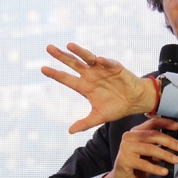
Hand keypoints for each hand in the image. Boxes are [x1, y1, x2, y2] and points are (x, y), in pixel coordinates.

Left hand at [41, 42, 156, 132]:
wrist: (135, 101)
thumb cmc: (116, 107)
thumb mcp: (99, 117)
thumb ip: (85, 123)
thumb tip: (70, 131)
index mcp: (85, 87)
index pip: (67, 79)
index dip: (55, 74)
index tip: (43, 68)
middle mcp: (90, 75)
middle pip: (73, 64)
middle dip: (61, 56)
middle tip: (48, 48)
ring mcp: (101, 70)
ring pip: (87, 58)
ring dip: (79, 52)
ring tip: (69, 46)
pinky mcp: (115, 67)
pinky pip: (108, 63)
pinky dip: (104, 61)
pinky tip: (99, 59)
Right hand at [98, 117, 177, 177]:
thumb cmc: (139, 166)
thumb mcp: (155, 155)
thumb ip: (166, 145)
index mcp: (136, 132)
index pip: (152, 123)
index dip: (166, 123)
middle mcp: (129, 136)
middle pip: (153, 135)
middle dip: (169, 141)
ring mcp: (125, 147)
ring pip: (150, 148)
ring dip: (165, 154)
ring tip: (176, 160)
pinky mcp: (124, 160)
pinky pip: (144, 163)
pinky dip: (156, 168)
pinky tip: (164, 172)